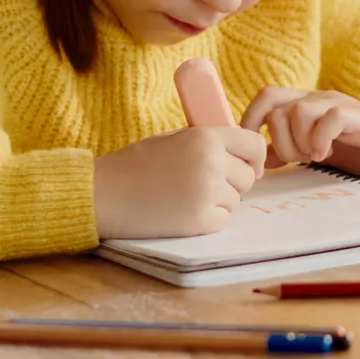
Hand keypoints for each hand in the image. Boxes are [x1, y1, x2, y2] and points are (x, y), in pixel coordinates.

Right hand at [92, 60, 266, 238]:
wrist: (105, 193)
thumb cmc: (136, 164)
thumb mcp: (174, 138)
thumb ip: (208, 142)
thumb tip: (243, 154)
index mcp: (206, 137)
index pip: (254, 145)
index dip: (253, 158)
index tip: (247, 166)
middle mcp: (212, 162)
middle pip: (248, 177)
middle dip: (232, 182)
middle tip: (203, 184)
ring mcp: (207, 193)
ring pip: (236, 200)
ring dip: (218, 201)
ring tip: (185, 196)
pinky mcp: (200, 221)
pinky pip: (223, 220)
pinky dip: (209, 219)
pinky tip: (183, 211)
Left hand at [242, 87, 359, 184]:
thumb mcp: (317, 151)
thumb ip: (289, 151)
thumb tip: (260, 159)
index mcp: (306, 104)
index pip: (265, 98)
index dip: (249, 124)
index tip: (257, 161)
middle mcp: (319, 98)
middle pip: (273, 102)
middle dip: (274, 139)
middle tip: (293, 161)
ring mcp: (339, 105)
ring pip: (297, 110)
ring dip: (297, 142)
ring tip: (313, 158)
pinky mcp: (359, 118)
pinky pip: (330, 118)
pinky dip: (320, 139)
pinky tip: (325, 155)